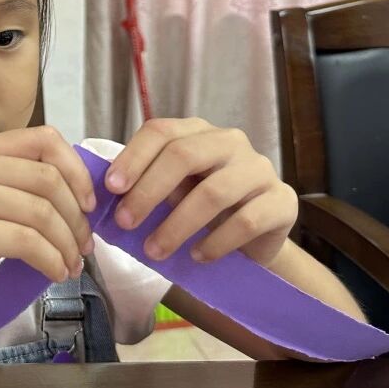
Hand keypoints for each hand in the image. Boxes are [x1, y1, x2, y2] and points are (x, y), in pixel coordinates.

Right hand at [0, 126, 96, 321]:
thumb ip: (22, 189)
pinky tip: (54, 273)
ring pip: (40, 212)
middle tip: (84, 246)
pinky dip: (50, 260)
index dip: (76, 170)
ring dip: (67, 244)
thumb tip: (83, 197)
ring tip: (71, 265)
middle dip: (76, 218)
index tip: (88, 204)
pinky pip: (26, 241)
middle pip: (47, 179)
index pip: (44, 140)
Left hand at [103, 118, 296, 266]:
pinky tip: (197, 256)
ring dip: (177, 225)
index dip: (133, 158)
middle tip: (125, 223)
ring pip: (213, 192)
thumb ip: (147, 187)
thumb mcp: (173, 193)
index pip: (160, 131)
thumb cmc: (204, 211)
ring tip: (155, 251)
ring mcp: (259, 169)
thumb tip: (106, 198)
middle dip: (148, 191)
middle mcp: (230, 142)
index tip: (111, 188)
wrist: (256, 239)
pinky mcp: (282, 201)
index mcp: (198, 132)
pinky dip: (215, 242)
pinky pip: (246, 221)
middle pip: (184, 155)